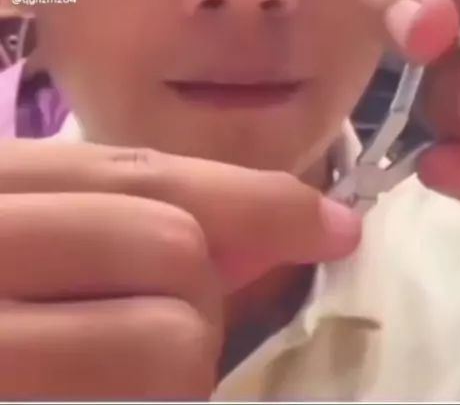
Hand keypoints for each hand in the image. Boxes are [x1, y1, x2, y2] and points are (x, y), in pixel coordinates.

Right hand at [0, 140, 358, 398]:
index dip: (251, 193)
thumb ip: (121, 217)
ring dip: (174, 367)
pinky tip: (94, 396)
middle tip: (161, 323)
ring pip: (169, 345)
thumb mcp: (18, 230)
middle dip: (198, 293)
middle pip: (171, 250)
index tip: (331, 221)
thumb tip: (267, 224)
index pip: (142, 175)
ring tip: (107, 376)